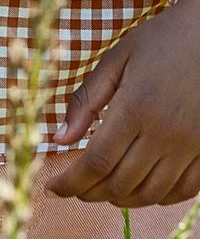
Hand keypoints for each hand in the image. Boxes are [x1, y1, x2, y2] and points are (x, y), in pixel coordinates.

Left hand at [49, 0, 199, 207]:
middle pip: (121, 184)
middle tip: (74, 186)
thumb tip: (59, 139)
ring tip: (101, 187)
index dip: (71, 182)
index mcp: (136, 108)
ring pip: (150, 194)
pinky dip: (156, 197)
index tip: (52, 188)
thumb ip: (86, 100)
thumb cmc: (160, 41)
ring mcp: (191, 147)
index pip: (97, 162)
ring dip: (121, 198)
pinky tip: (139, 185)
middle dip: (91, 192)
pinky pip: (182, 192)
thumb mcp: (116, 59)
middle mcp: (165, 134)